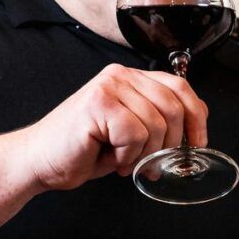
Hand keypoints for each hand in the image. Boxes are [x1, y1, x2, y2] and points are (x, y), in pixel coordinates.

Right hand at [10, 63, 210, 193]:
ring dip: (145, 153)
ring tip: (125, 160)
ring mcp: (108, 86)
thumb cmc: (84, 151)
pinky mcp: (97, 103)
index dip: (196, 117)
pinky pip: (134, 134)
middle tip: (151, 163)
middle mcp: (120, 76)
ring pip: (156, 124)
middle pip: (173, 107)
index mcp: (131, 79)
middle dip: (169, 144)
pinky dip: (128, 155)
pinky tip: (114, 158)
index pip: (180, 87)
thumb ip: (157, 125)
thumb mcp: (131, 135)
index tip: (197, 143)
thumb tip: (192, 138)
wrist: (40, 161)